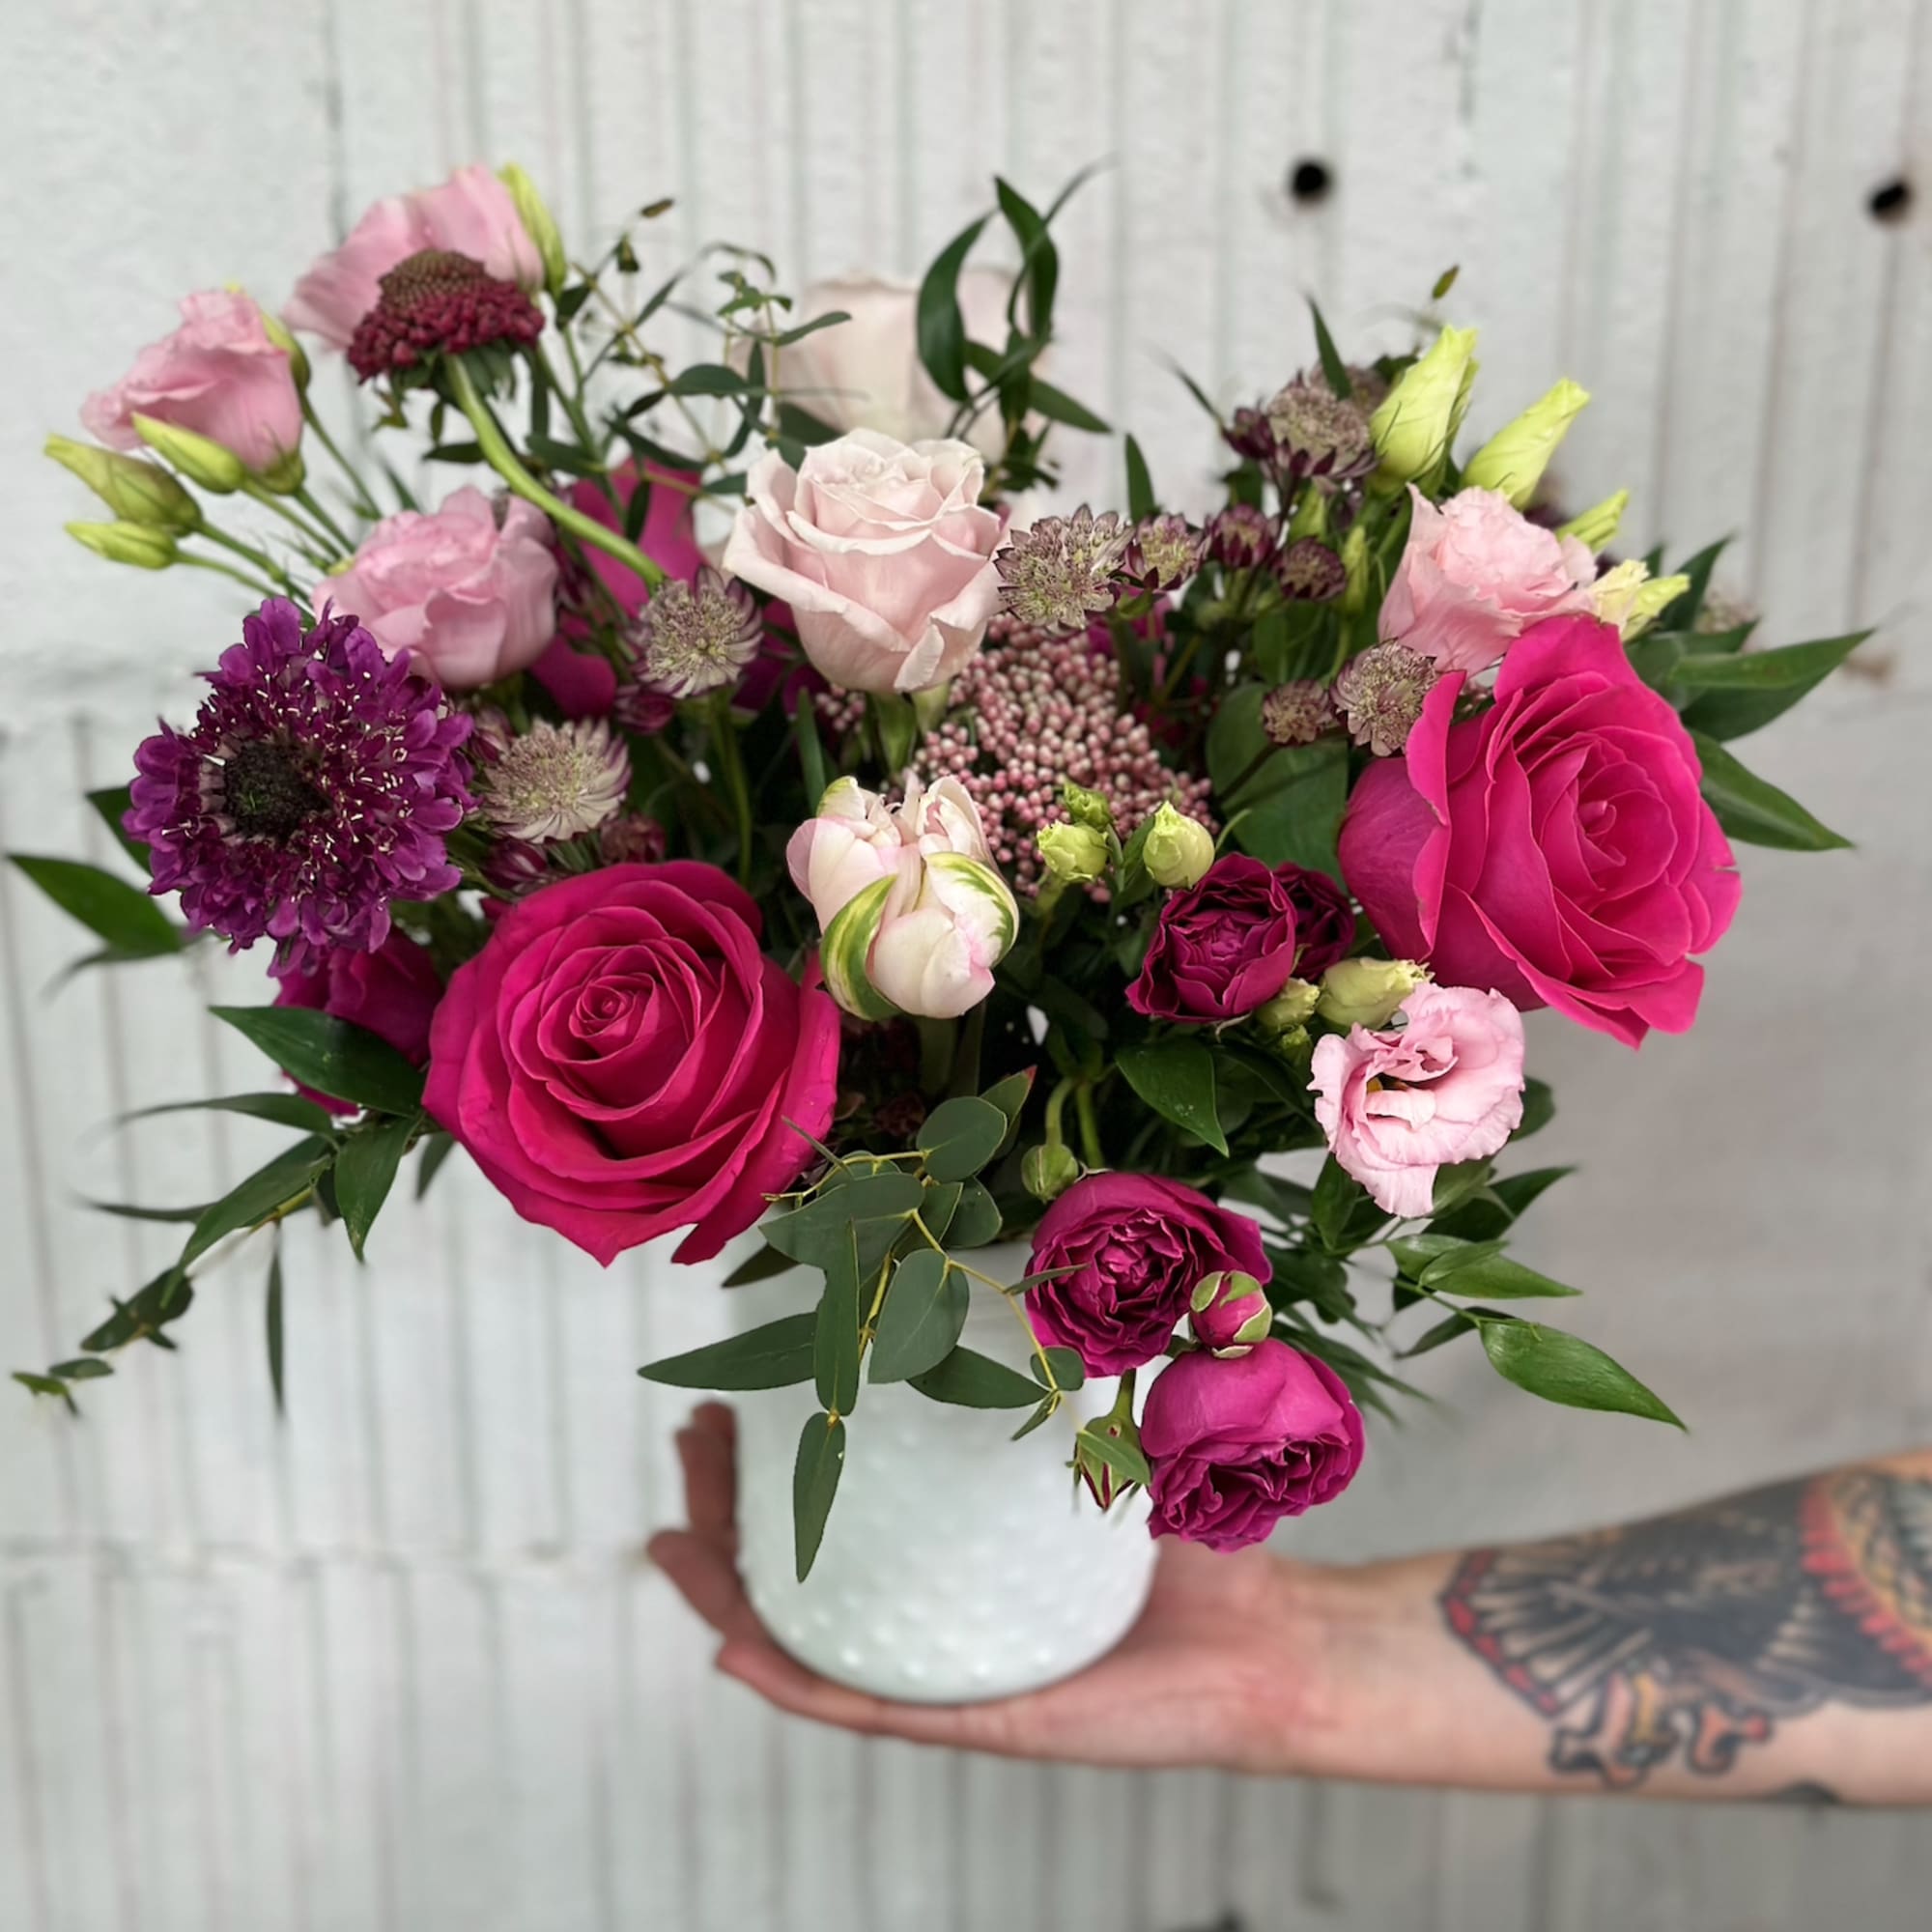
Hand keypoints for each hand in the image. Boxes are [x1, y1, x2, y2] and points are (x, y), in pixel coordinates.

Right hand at [647, 1402, 1328, 1771]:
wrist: (1274, 1642)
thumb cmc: (1204, 1538)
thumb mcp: (1129, 1427)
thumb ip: (1087, 1352)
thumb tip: (1056, 1240)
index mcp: (960, 1545)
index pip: (850, 1498)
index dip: (780, 1452)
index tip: (732, 1395)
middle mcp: (942, 1606)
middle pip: (807, 1565)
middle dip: (731, 1508)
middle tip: (692, 1443)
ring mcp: (953, 1669)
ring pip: (811, 1639)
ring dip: (730, 1593)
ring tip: (673, 1544)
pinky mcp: (981, 1723)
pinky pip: (868, 1707)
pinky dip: (795, 1682)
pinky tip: (736, 1648)